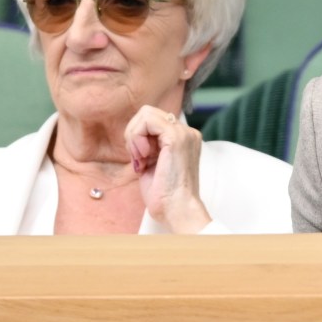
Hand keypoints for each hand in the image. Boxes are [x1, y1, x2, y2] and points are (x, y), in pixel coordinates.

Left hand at [124, 105, 212, 232]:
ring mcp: (184, 133)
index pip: (153, 121)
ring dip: (134, 136)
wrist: (177, 209)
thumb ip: (148, 146)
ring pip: (146, 113)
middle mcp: (187, 132)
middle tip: (138, 158)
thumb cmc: (164, 195)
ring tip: (141, 159)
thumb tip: (133, 134)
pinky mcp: (176, 137)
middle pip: (148, 113)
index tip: (140, 160)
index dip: (138, 136)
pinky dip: (136, 137)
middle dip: (134, 133)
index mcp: (184, 138)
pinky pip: (146, 121)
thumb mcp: (153, 163)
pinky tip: (142, 156)